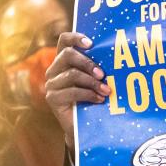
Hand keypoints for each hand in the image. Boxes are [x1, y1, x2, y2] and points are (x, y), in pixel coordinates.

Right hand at [44, 32, 110, 149]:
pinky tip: (99, 99)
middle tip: (102, 74)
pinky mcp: (52, 98)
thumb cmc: (92, 99)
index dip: (76, 37)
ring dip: (92, 82)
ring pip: (72, 74)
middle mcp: (54, 70)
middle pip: (68, 55)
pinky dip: (89, 94)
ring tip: (106, 90)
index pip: (64, 40)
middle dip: (88, 63)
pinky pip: (72, 91)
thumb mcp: (94, 79)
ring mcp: (51, 84)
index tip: (91, 44)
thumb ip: (97, 67)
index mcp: (63, 61)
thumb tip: (114, 56)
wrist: (82, 127)